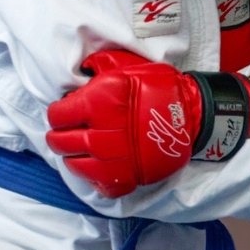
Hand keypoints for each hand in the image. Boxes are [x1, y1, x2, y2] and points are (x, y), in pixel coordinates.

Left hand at [46, 49, 212, 197]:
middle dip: (58, 136)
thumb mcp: (126, 64)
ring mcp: (112, 160)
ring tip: (77, 151)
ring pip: (75, 165)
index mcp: (97, 103)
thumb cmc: (158, 86)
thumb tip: (80, 72)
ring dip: (72, 157)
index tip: (64, 111)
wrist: (192, 113)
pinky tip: (96, 167)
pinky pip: (99, 184)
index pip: (57, 115)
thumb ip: (98, 66)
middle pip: (60, 142)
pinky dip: (94, 178)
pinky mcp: (126, 177)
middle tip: (65, 132)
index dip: (58, 112)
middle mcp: (100, 134)